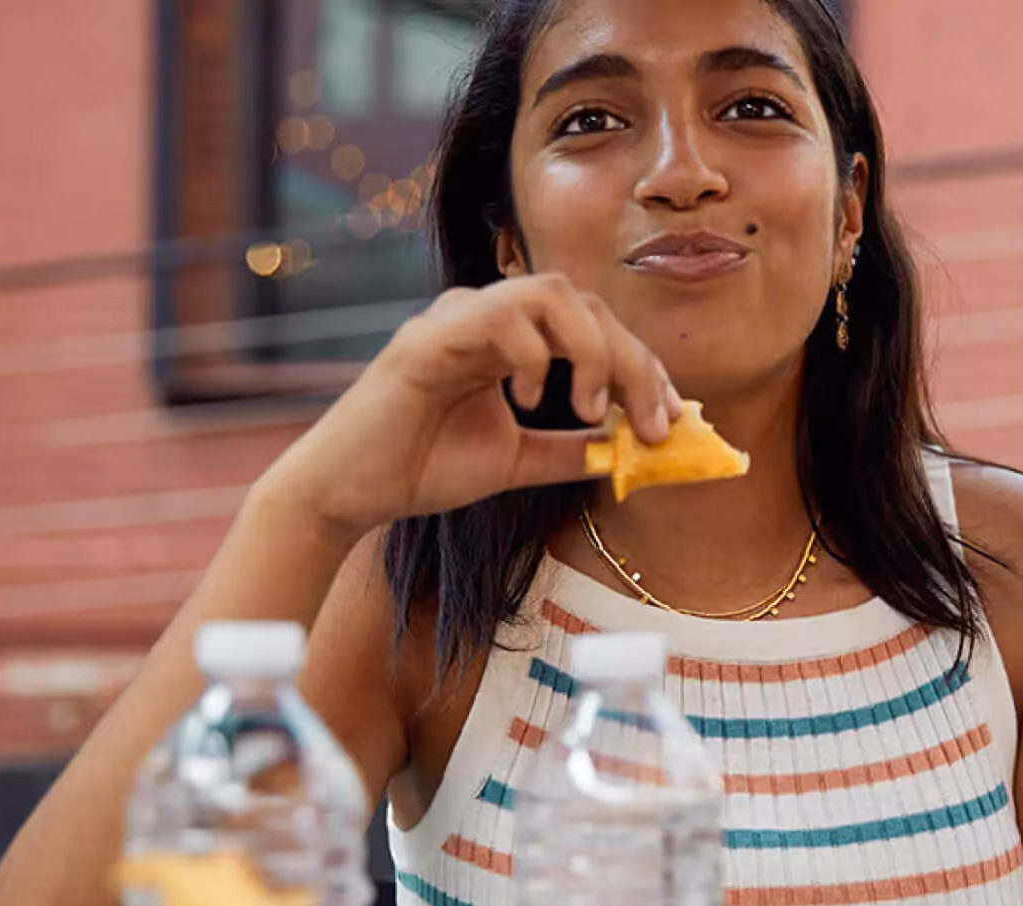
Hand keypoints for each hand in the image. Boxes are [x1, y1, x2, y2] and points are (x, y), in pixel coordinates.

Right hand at [262, 274, 683, 540]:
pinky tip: (528, 402)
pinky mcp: (427, 339)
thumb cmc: (422, 468)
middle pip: (585, 304)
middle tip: (652, 424)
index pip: (594, 327)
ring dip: (590, 352)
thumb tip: (633, 450)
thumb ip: (573, 451)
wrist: (351, 493)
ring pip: (550, 294)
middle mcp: (487, 315)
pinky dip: (530, 356)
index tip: (671, 419)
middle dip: (632, 363)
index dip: (641, 368)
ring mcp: (456, 319)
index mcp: (510, 338)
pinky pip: (497, 318)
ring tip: (589, 410)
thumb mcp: (519, 461)